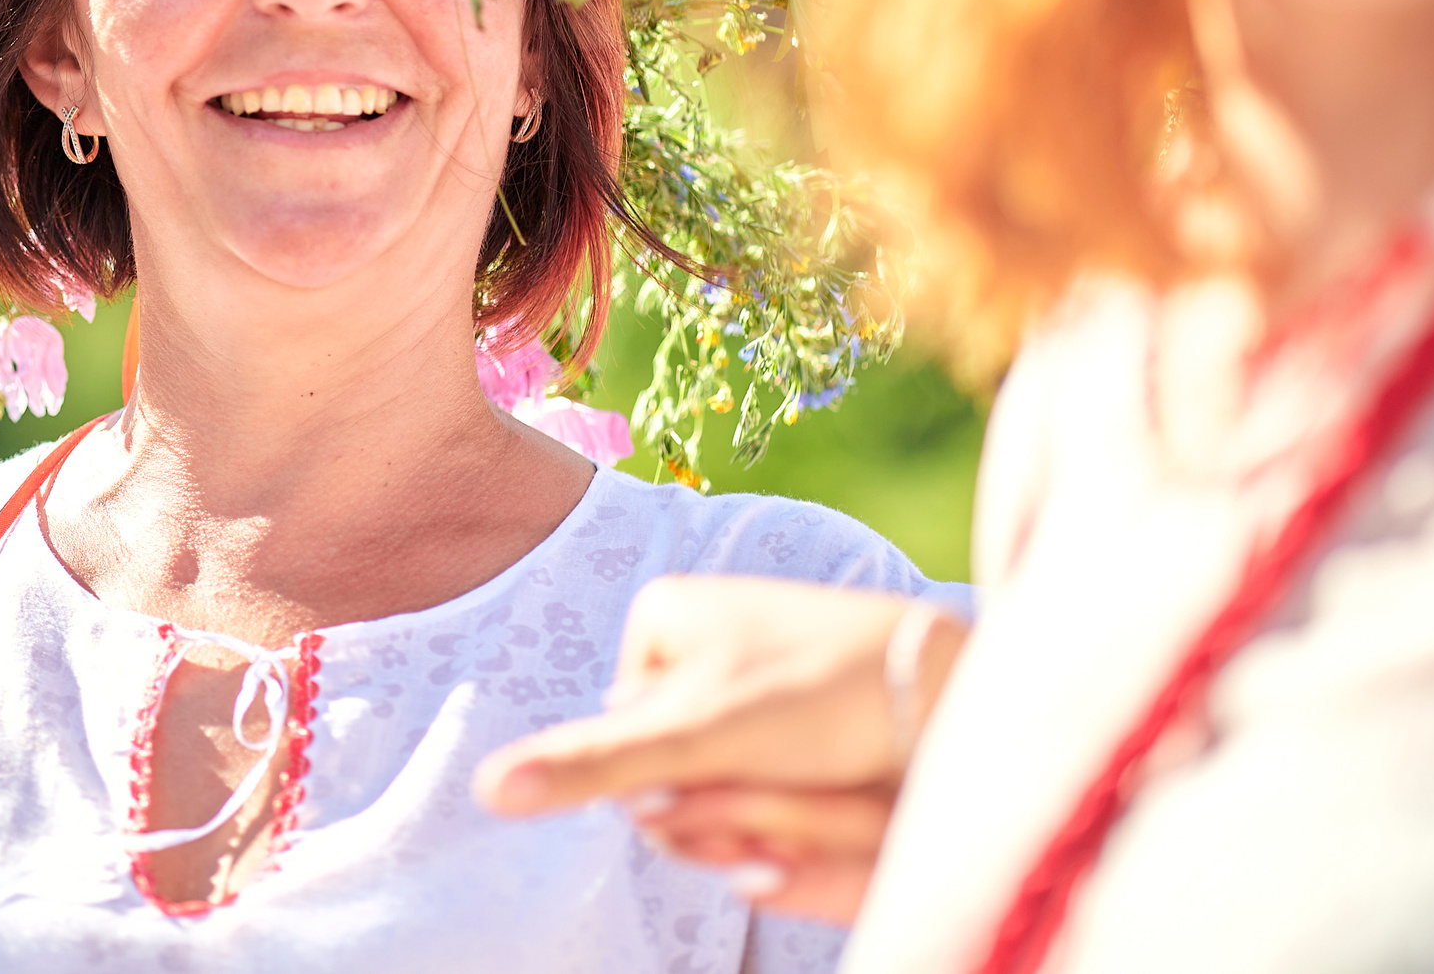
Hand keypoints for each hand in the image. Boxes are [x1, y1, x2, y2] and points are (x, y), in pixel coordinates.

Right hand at [471, 575, 963, 921]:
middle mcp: (700, 640)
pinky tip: (833, 801)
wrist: (948, 690)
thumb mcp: (697, 732)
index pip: (618, 745)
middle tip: (776, 800)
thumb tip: (485, 789)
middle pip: (668, 768)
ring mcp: (750, 676)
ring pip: (721, 785)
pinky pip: (769, 780)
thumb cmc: (821, 694)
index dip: (662, 786)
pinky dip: (797, 808)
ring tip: (816, 797)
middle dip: (715, 806)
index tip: (722, 774)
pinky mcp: (797, 711)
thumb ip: (591, 764)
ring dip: (759, 816)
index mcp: (659, 617)